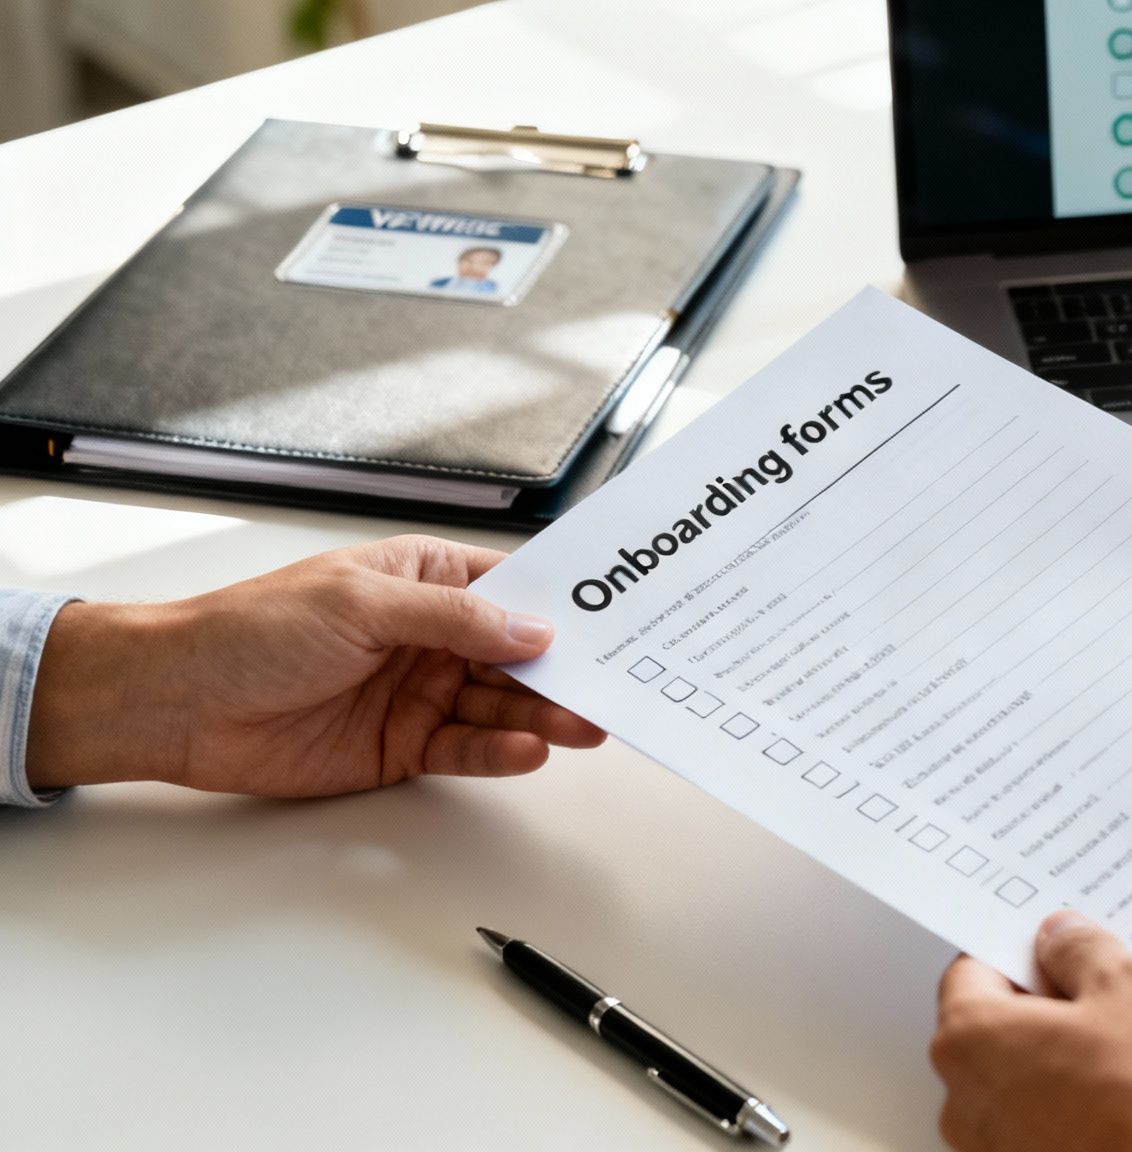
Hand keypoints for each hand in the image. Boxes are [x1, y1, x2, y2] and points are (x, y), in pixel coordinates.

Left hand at [26, 535, 603, 796]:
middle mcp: (428, 636)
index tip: (613, 622)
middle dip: (564, 673)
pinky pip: (467, 750)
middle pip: (517, 656)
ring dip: (543, 716)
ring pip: (501, 706)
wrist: (176, 704)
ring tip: (581, 727)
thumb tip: (530, 631)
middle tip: (608, 690)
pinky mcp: (402, 747)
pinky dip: (500, 753)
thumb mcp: (361, 605)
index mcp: (421, 580)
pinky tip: (528, 750)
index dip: (562, 606)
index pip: (511, 589)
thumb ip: (453, 621)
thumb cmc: (248, 632)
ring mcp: (418, 693)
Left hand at [930, 912, 1131, 1151]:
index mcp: (971, 1040)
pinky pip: (1102, 1111)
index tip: (1068, 935)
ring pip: (1083, 1066)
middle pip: (1040, 1022)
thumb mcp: (1129, 984)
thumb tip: (1062, 939)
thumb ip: (1083, 948)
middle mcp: (976, 1103)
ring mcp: (1015, 1147)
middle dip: (1109, 990)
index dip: (1030, 945)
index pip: (976, 971)